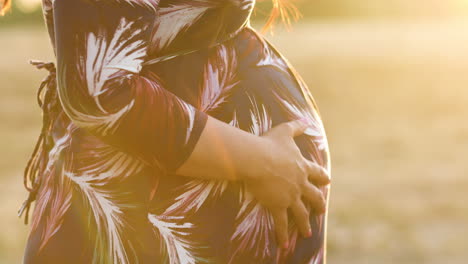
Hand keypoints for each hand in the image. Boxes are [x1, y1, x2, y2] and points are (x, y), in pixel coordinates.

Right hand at [243, 119, 329, 248]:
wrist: (256, 158)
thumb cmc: (268, 144)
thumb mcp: (284, 131)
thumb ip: (296, 126)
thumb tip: (306, 120)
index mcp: (302, 166)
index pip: (317, 173)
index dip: (322, 177)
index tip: (327, 181)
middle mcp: (300, 183)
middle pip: (314, 196)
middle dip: (318, 203)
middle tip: (321, 210)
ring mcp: (290, 196)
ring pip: (301, 213)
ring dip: (305, 223)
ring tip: (308, 233)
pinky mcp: (278, 205)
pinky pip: (282, 223)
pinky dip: (284, 234)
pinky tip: (285, 244)